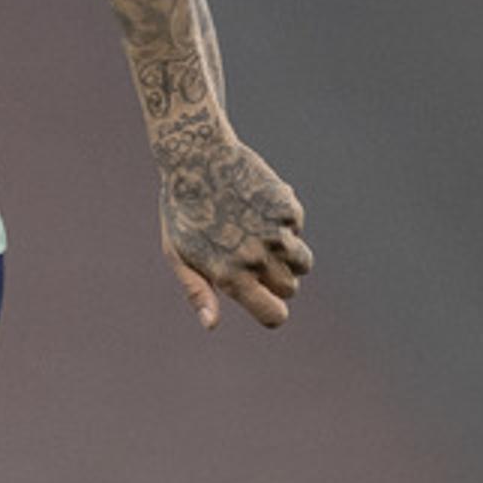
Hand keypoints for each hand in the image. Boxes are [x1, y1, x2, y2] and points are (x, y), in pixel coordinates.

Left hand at [158, 126, 312, 329]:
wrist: (197, 158)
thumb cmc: (182, 211)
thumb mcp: (179, 255)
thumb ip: (197, 292)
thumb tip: (211, 325)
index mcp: (231, 277)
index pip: (274, 314)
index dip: (273, 311)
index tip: (266, 299)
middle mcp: (257, 259)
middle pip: (290, 288)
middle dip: (278, 279)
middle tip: (253, 256)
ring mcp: (276, 233)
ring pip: (303, 262)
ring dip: (289, 255)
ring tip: (261, 235)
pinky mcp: (287, 209)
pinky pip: (298, 228)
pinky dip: (284, 222)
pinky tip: (258, 205)